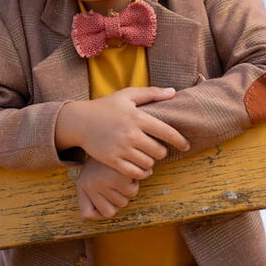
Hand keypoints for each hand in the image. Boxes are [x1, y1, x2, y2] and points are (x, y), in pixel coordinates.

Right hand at [56, 86, 188, 176]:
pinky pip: (135, 173)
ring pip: (148, 163)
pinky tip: (140, 167)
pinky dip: (141, 172)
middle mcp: (131, 133)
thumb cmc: (106, 106)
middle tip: (155, 148)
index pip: (167, 132)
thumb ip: (151, 93)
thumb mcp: (127, 95)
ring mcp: (121, 148)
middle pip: (159, 151)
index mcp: (137, 117)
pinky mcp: (112, 160)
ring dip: (150, 162)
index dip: (180, 141)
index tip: (186, 146)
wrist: (79, 121)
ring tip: (146, 157)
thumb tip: (173, 92)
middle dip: (161, 151)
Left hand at [76, 157, 140, 220]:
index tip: (104, 201)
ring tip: (121, 176)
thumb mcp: (93, 176)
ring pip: (123, 202)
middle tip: (115, 183)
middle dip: (117, 199)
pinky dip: (134, 183)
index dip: (97, 212)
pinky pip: (131, 191)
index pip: (87, 214)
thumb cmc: (106, 161)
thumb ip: (93, 197)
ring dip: (126, 191)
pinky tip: (128, 171)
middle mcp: (89, 185)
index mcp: (82, 185)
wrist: (114, 135)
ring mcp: (103, 182)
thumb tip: (93, 216)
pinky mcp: (117, 176)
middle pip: (111, 211)